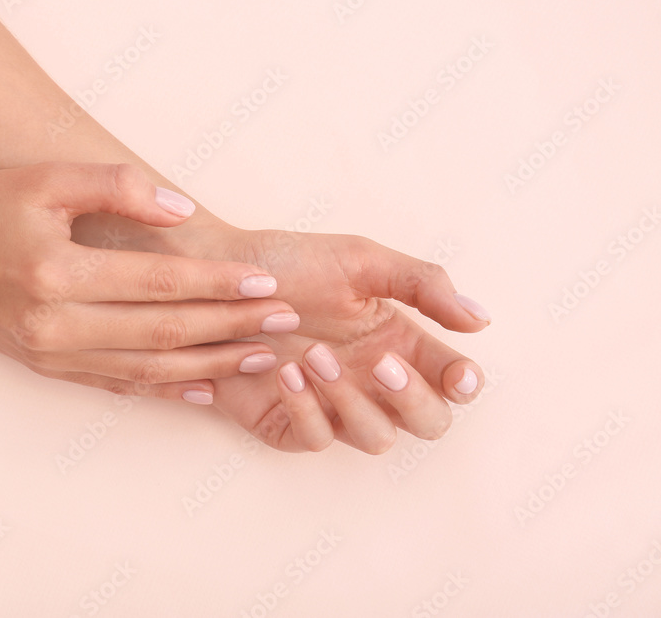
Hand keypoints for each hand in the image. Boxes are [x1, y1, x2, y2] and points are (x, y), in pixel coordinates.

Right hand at [0, 163, 300, 400]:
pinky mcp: (50, 370)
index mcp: (57, 274)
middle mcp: (57, 325)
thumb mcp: (45, 179)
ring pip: (150, 370)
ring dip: (212, 365)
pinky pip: (120, 386)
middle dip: (232, 328)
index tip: (267, 283)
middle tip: (285, 322)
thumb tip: (181, 210)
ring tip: (263, 356)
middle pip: (165, 333)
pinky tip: (206, 388)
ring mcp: (53, 356)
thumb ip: (116, 186)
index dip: (218, 285)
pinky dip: (168, 389)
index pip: (160, 284)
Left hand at [203, 229, 490, 453]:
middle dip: (415, 401)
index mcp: (396, 341)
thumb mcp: (361, 260)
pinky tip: (285, 373)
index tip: (457, 374)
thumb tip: (481, 319)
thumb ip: (422, 284)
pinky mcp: (287, 423)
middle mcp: (370, 381)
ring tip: (314, 356)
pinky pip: (315, 438)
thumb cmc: (289, 263)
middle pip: (427, 423)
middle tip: (383, 364)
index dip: (463, 384)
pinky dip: (307, 410)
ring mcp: (332, 406)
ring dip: (354, 402)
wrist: (218, 275)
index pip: (450, 378)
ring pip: (375, 438)